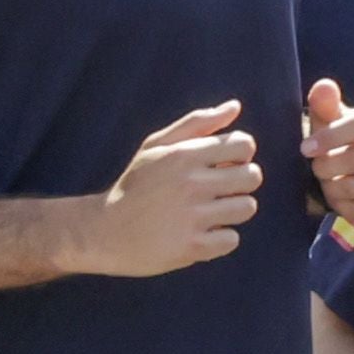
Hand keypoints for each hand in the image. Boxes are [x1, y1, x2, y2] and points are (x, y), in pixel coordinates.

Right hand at [85, 102, 261, 272]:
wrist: (102, 233)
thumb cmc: (134, 185)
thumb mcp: (156, 147)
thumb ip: (197, 123)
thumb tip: (234, 106)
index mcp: (183, 155)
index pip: (244, 145)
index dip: (240, 155)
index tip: (222, 165)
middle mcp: (189, 184)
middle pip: (252, 176)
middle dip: (240, 183)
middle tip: (218, 191)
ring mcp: (191, 217)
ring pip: (246, 208)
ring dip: (231, 211)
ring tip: (207, 214)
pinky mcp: (191, 247)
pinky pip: (232, 239)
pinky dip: (219, 240)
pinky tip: (199, 235)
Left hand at [303, 80, 353, 228]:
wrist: (348, 175)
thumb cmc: (336, 142)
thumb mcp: (327, 121)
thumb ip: (324, 104)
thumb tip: (324, 86)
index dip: (328, 137)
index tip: (304, 148)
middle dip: (327, 167)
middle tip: (316, 170)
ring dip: (333, 188)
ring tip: (328, 183)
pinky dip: (344, 208)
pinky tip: (341, 200)